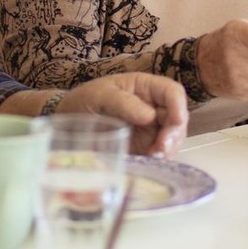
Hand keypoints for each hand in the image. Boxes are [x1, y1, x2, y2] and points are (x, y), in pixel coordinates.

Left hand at [57, 72, 188, 156]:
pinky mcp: (145, 146)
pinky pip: (160, 153)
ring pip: (173, 138)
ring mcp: (150, 128)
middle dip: (174, 134)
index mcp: (145, 87)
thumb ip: (124, 103)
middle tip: (160, 149)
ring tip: (152, 156)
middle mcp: (153, 106)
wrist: (68, 123)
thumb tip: (150, 115)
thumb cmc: (83, 101)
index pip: (172, 92)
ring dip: (168, 149)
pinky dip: (158, 159)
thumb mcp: (100, 96)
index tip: (175, 122)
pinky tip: (148, 161)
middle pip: (178, 118)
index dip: (178, 106)